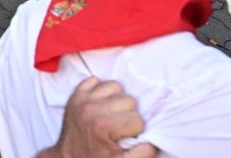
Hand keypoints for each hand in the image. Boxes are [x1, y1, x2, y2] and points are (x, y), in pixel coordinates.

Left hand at [42, 78, 156, 157]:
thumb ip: (142, 153)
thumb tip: (155, 140)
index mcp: (103, 125)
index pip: (138, 120)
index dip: (135, 132)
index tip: (124, 139)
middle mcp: (92, 108)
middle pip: (129, 100)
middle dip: (129, 115)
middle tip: (119, 129)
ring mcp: (82, 99)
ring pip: (115, 86)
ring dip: (117, 100)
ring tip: (111, 115)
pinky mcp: (75, 94)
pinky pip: (95, 80)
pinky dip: (101, 90)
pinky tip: (100, 106)